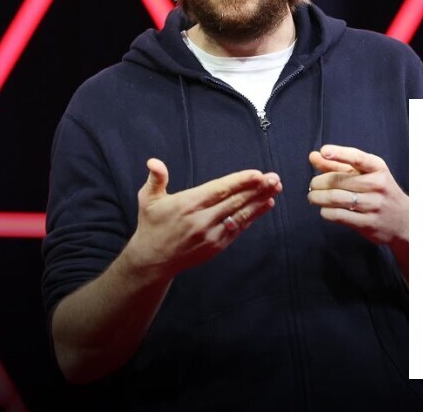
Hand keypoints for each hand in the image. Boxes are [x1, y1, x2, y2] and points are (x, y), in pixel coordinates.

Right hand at [124, 158, 281, 280]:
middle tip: (275, 177)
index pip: (219, 190)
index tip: (257, 174)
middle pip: (234, 201)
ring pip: (240, 215)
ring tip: (275, 189)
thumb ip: (155, 179)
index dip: (240, 182)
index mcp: (187, 204)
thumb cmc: (152, 225)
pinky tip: (266, 205)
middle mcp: (201, 220)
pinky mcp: (216, 246)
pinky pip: (238, 228)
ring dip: (259, 201)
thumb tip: (154, 161)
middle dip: (256, 189)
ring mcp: (210, 235)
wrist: (154, 260)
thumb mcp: (147, 199)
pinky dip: (253, 216)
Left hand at [306, 144, 407, 245]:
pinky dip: (325, 212)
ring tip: (313, 197)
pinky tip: (324, 210)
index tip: (324, 151)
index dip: (340, 153)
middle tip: (313, 185)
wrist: (404, 221)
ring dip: (317, 197)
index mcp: (378, 168)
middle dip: (318, 182)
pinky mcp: (368, 223)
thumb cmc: (379, 192)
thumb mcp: (365, 174)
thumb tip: (313, 156)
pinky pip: (338, 215)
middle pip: (338, 180)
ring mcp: (374, 205)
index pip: (358, 158)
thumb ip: (337, 164)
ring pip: (335, 198)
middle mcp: (378, 185)